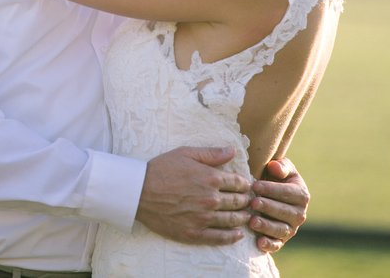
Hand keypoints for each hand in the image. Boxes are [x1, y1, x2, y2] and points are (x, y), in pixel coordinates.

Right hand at [136, 146, 251, 245]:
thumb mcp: (186, 153)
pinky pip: (219, 238)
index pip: (238, 182)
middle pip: (238, 201)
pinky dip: (232, 237)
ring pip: (232, 219)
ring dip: (242, 217)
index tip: (247, 185)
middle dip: (246, 200)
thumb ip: (211, 154)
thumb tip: (233, 151)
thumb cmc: (162, 169)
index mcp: (210, 177)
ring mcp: (203, 218)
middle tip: (250, 200)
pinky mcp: (194, 233)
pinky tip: (238, 234)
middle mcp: (210, 199)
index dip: (245, 184)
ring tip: (246, 215)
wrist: (140, 191)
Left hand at [249, 158, 309, 252]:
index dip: (271, 189)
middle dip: (268, 207)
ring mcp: (291, 229)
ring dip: (267, 226)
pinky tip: (259, 242)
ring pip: (281, 230)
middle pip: (284, 212)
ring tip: (252, 221)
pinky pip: (277, 245)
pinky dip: (269, 245)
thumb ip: (281, 166)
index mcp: (301, 195)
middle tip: (252, 203)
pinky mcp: (282, 240)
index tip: (255, 185)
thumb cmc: (275, 176)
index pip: (287, 193)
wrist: (270, 193)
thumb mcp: (280, 168)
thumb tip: (275, 168)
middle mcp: (300, 214)